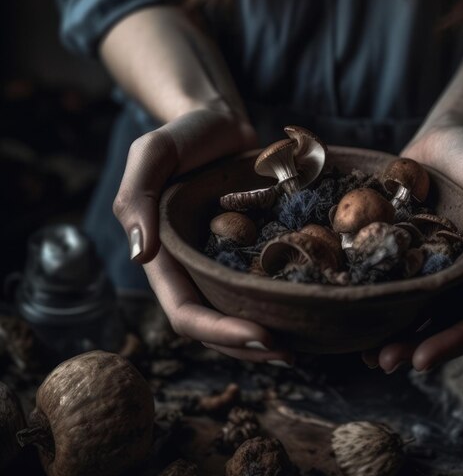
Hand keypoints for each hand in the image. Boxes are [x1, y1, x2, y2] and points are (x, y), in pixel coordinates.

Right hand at [113, 108, 293, 364]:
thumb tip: (139, 254)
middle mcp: (195, 269)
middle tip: (293, 352)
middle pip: (216, 325)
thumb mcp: (152, 152)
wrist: (220, 123)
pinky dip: (283, 303)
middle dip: (250, 345)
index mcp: (166, 258)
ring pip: (242, 313)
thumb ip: (136, 197)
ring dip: (268, 336)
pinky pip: (264, 286)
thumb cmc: (184, 135)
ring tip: (307, 344)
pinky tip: (312, 308)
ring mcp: (224, 262)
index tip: (262, 335)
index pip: (185, 312)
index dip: (219, 332)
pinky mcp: (251, 251)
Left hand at [362, 124, 462, 372]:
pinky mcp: (410, 253)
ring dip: (394, 334)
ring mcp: (437, 266)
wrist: (447, 137)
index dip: (453, 342)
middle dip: (416, 347)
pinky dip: (380, 301)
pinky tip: (355, 313)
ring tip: (365, 355)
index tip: (421, 358)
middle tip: (382, 363)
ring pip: (418, 311)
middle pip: (445, 323)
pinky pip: (396, 283)